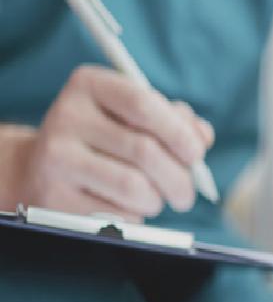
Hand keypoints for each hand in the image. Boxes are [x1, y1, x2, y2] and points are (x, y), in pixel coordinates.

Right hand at [9, 65, 213, 221]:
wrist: (40, 169)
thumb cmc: (105, 140)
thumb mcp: (134, 118)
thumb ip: (175, 121)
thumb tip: (203, 137)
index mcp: (90, 85)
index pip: (143, 104)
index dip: (179, 133)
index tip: (197, 155)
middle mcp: (67, 115)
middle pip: (144, 151)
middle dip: (179, 179)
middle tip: (186, 194)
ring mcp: (56, 157)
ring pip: (133, 187)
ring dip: (156, 200)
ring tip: (154, 199)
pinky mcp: (54, 197)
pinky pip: (115, 214)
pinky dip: (134, 216)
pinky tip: (125, 208)